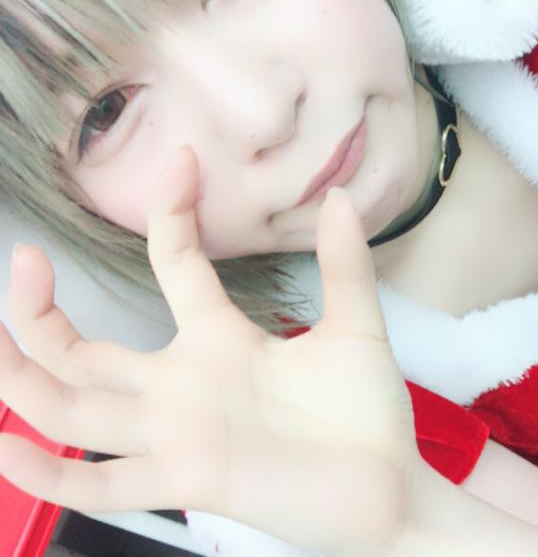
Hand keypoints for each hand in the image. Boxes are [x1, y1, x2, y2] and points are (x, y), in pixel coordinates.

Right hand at [0, 145, 420, 554]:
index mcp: (221, 341)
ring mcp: (177, 434)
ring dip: (22, 378)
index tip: (182, 161)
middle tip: (26, 259)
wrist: (390, 486)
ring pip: (72, 409)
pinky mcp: (187, 479)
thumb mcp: (355, 328)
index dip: (170, 213)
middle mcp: (184, 386)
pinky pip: (101, 486)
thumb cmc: (366, 413)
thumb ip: (344, 267)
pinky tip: (7, 448)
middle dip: (41, 312)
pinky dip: (49, 475)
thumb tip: (341, 196)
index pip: (174, 266)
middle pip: (86, 352)